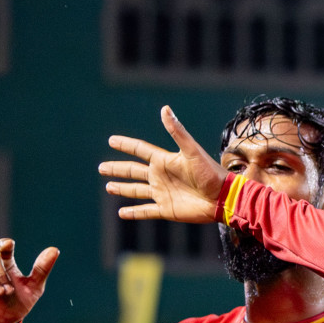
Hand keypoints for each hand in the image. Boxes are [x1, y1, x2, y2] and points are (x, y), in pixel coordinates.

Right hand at [100, 106, 228, 223]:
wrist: (222, 198)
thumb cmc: (210, 173)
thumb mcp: (192, 151)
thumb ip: (177, 131)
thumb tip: (165, 109)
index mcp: (164, 161)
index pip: (140, 150)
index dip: (126, 145)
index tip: (112, 140)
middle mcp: (161, 176)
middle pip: (133, 171)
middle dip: (117, 169)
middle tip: (101, 168)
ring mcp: (162, 193)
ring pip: (136, 190)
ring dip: (122, 189)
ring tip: (108, 187)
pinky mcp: (166, 209)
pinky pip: (145, 211)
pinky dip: (134, 212)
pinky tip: (121, 213)